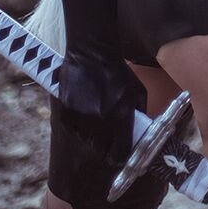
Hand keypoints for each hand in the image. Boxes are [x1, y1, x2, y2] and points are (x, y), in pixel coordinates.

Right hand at [57, 49, 146, 171]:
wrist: (92, 53)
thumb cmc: (118, 71)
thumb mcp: (138, 91)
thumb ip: (140, 113)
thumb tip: (140, 130)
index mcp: (121, 119)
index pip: (119, 155)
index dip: (119, 155)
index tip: (119, 151)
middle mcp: (101, 123)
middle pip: (101, 151)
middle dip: (106, 145)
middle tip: (108, 132)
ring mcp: (82, 119)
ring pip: (86, 140)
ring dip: (91, 133)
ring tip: (95, 115)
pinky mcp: (66, 113)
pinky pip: (73, 129)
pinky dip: (78, 123)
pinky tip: (84, 107)